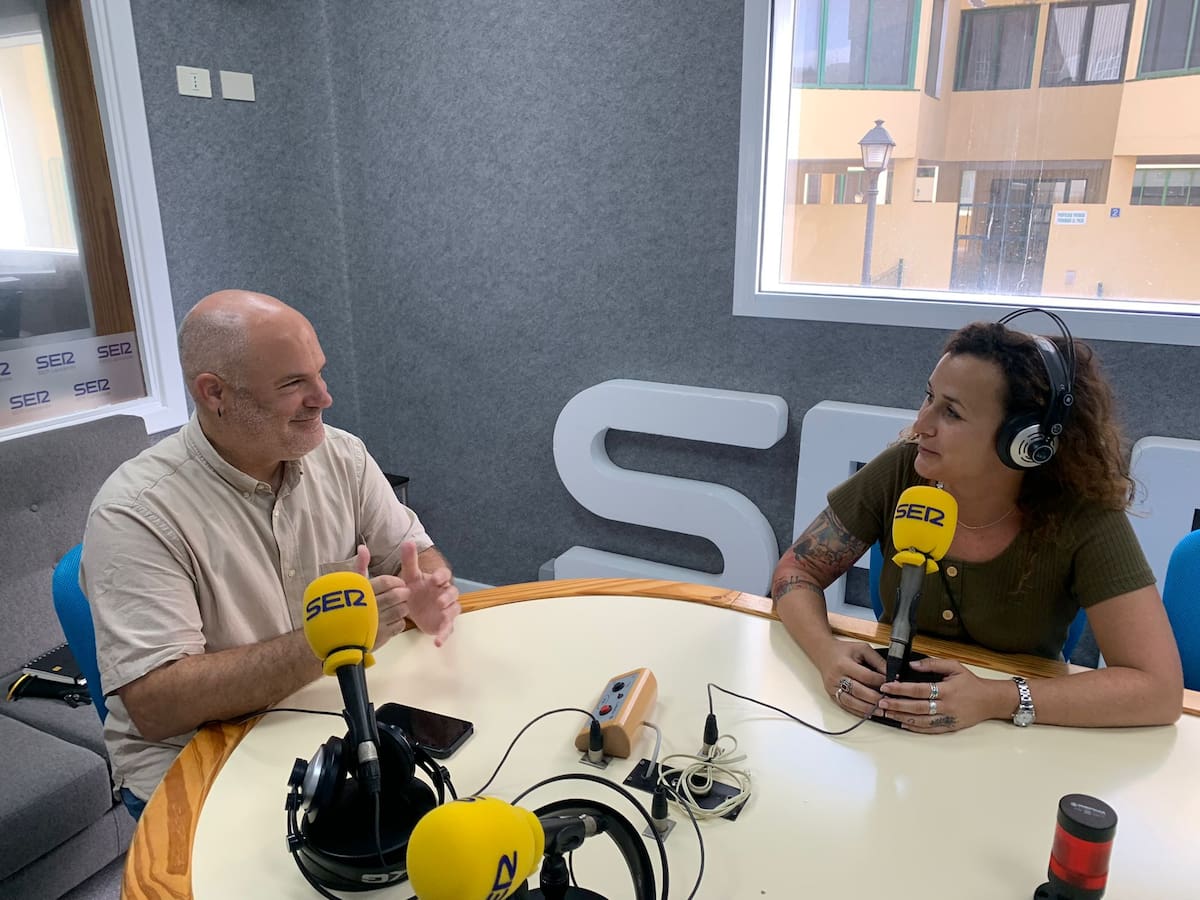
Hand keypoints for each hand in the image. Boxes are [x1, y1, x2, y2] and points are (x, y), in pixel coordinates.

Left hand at [360, 542, 460, 647]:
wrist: (414, 608)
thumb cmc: (415, 589)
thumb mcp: (410, 576)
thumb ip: (410, 560)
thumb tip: (407, 541)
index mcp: (438, 581)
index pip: (445, 575)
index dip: (441, 576)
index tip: (434, 579)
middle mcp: (445, 594)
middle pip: (453, 592)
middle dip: (447, 596)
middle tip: (439, 600)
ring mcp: (446, 609)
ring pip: (454, 609)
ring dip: (449, 613)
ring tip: (442, 616)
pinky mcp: (444, 624)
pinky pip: (448, 629)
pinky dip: (444, 635)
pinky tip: (437, 643)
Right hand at [817, 641, 886, 717]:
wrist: (824, 653)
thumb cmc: (844, 650)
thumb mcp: (863, 649)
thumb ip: (878, 661)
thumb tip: (893, 676)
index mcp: (844, 663)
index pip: (866, 676)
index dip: (880, 682)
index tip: (892, 685)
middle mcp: (836, 677)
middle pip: (858, 691)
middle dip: (875, 698)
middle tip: (889, 702)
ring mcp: (832, 688)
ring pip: (851, 702)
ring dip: (867, 709)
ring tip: (881, 712)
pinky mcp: (831, 695)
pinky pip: (846, 707)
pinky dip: (858, 712)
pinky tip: (869, 713)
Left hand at [877, 657, 1005, 732]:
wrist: (991, 701)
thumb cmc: (971, 682)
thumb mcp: (954, 667)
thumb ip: (933, 664)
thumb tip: (912, 664)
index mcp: (947, 690)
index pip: (919, 689)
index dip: (901, 688)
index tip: (886, 686)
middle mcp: (947, 706)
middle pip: (917, 707)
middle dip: (897, 705)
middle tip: (881, 702)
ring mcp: (948, 719)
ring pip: (921, 721)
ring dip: (902, 717)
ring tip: (886, 713)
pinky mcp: (950, 728)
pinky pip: (929, 729)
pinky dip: (914, 727)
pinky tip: (902, 723)